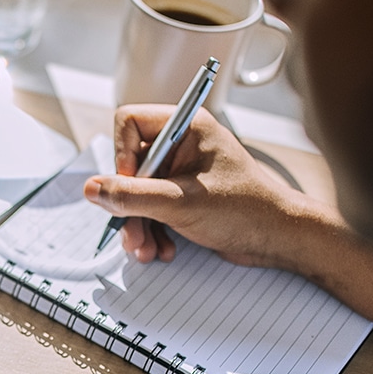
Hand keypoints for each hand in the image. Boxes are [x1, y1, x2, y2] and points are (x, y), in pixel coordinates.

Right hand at [83, 104, 314, 268]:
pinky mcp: (183, 195)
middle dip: (128, 205)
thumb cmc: (246, 210)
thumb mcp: (181, 203)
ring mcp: (181, 170)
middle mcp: (181, 144)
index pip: (127, 122)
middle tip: (132, 234)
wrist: (281, 239)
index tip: (130, 187)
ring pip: (136, 191)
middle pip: (129, 165)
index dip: (122, 156)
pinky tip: (162, 250)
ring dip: (137, 224)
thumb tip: (91, 189)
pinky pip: (150, 208)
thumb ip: (132, 196)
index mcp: (186, 127)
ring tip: (146, 251)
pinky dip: (152, 230)